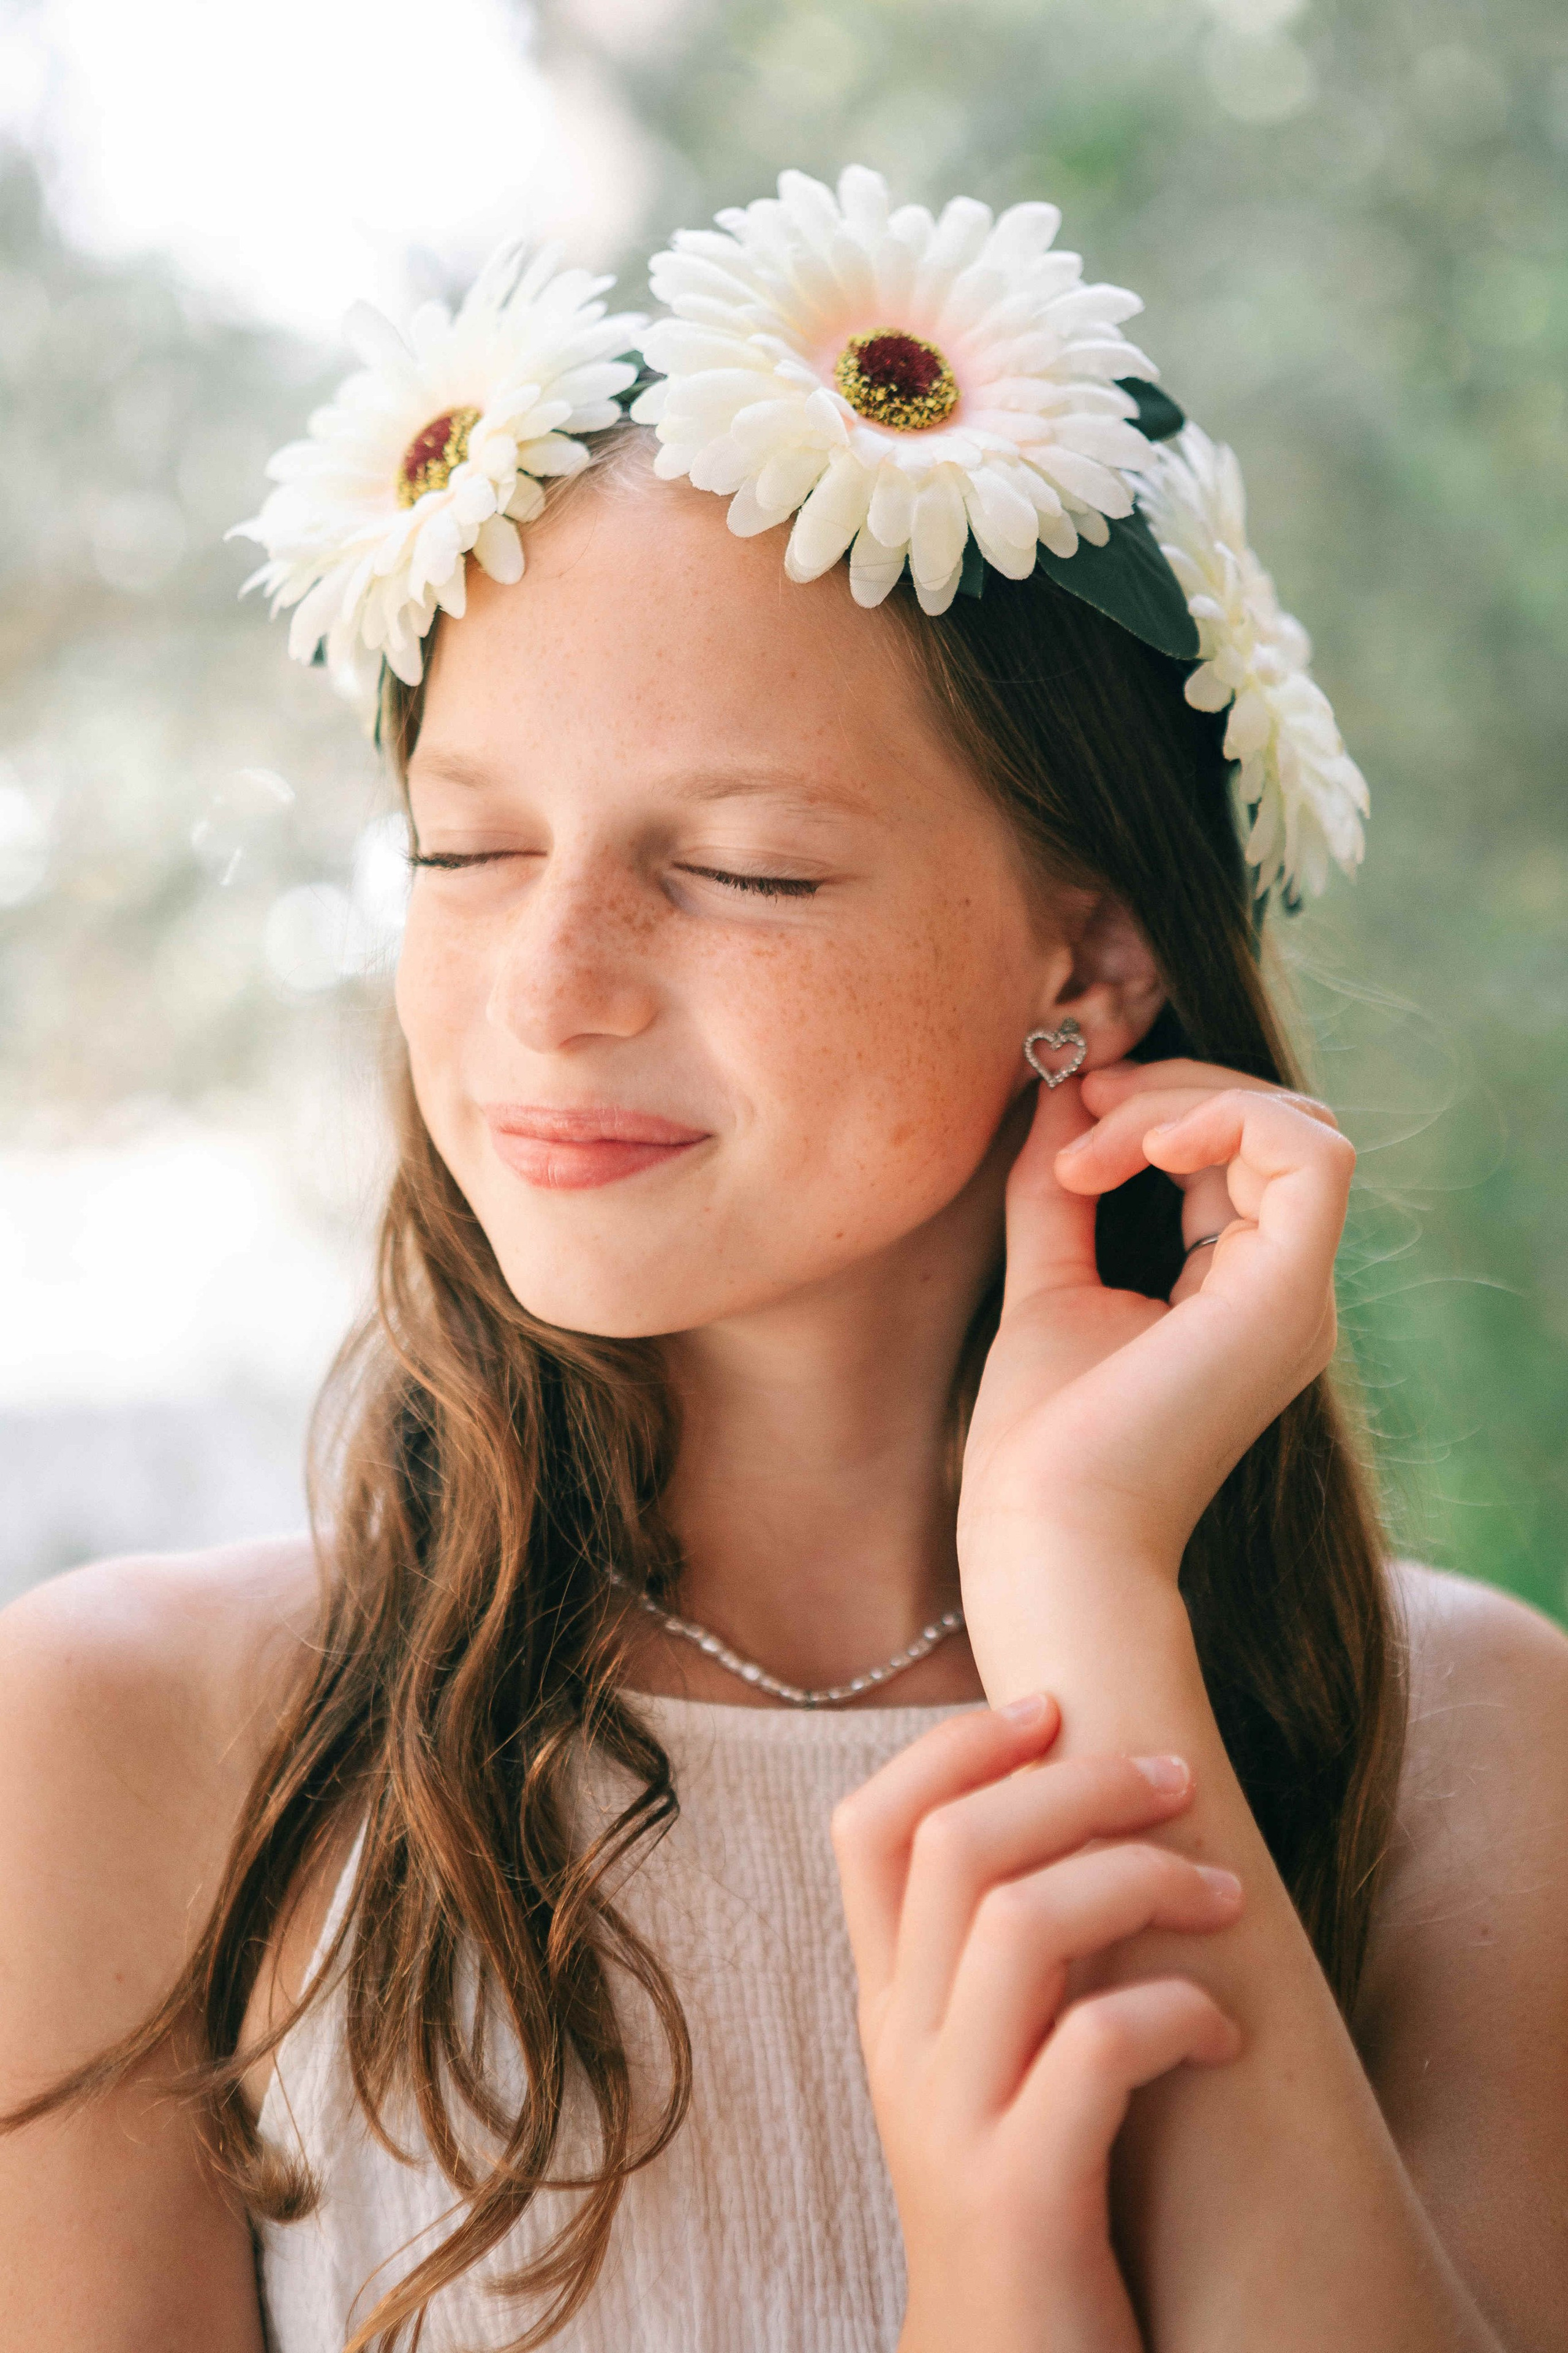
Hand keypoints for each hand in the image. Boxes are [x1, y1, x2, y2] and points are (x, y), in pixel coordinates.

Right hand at [832, 1697, 1243, 2352]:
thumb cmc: (1026, 2197)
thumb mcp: (982, 2064)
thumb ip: (997, 1959)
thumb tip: (1073, 1815)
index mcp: (886, 2006)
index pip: (868, 1826)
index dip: (955, 1744)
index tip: (1051, 1710)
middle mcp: (899, 2048)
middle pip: (959, 1846)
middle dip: (1078, 1784)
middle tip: (1176, 1778)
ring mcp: (952, 2121)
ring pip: (1022, 1923)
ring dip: (1140, 1879)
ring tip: (1224, 1895)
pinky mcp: (1025, 2196)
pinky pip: (1097, 2047)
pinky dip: (1178, 2011)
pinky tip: (1223, 2032)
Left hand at [958, 1058, 1353, 1579]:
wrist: (1048, 1537)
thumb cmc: (1043, 1443)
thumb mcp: (1048, 1280)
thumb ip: (1059, 1190)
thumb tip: (1062, 1090)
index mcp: (1239, 1292)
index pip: (1240, 1153)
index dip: (1158, 1105)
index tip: (1066, 1114)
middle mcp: (1285, 1292)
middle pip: (1277, 1125)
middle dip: (1172, 1086)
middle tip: (1080, 1095)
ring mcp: (1296, 1295)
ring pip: (1296, 1124)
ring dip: (1182, 1099)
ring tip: (1088, 1143)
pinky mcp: (1288, 1295)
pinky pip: (1310, 1154)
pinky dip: (1222, 1118)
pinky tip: (1137, 1148)